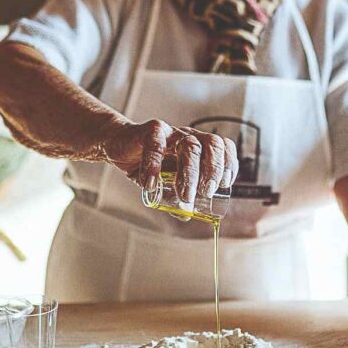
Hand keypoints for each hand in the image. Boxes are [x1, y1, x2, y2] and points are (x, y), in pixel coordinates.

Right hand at [100, 119, 237, 203]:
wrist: (118, 145)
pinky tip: (152, 185)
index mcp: (198, 145)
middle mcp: (188, 136)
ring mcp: (171, 132)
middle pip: (212, 144)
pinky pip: (156, 146)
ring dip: (191, 172)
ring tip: (185, 195)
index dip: (228, 164)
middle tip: (206, 192)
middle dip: (214, 170)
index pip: (223, 147)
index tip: (224, 184)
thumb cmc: (146, 162)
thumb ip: (175, 197)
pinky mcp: (150, 131)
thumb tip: (187, 215)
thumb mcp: (164, 182)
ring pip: (190, 145)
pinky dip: (154, 167)